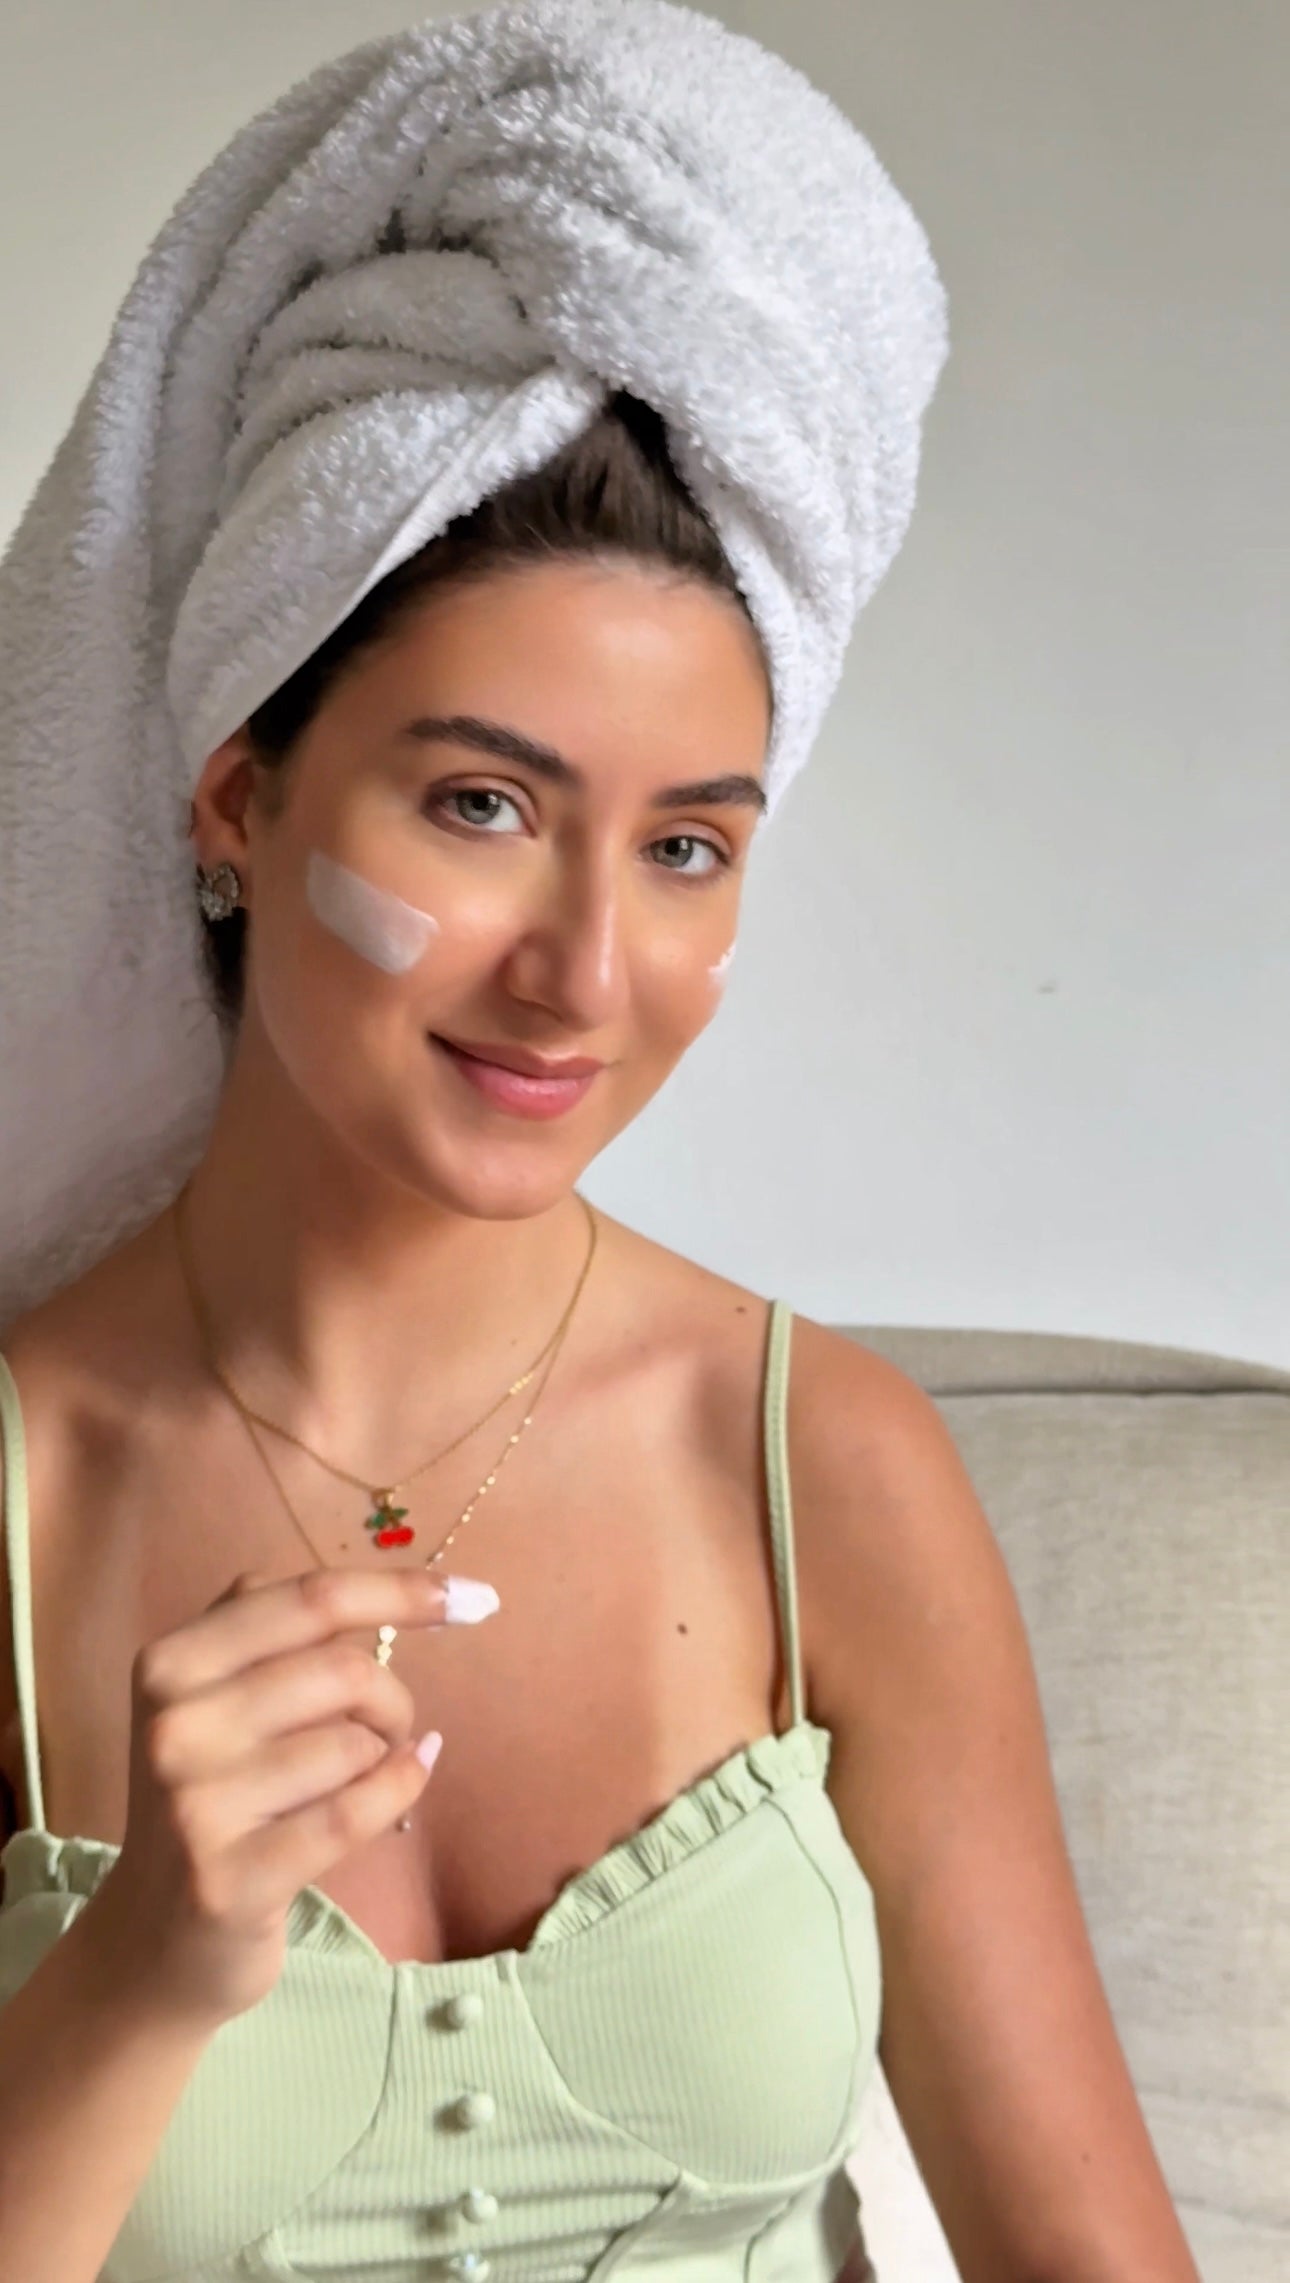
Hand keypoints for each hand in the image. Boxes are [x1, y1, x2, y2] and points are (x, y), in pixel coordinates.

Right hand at [80, 1566, 466, 2026]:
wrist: (155, 1944)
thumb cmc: (214, 1799)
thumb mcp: (217, 1699)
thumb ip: (278, 1629)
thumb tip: (415, 1594)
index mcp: (172, 1662)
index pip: (311, 1601)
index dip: (402, 1592)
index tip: (475, 1598)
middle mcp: (173, 1724)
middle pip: (344, 1671)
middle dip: (392, 1699)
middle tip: (387, 1732)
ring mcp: (195, 1804)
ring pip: (354, 1745)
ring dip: (383, 1757)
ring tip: (355, 1781)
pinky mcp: (229, 1879)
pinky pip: (354, 1812)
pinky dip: (398, 1792)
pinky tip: (405, 1784)